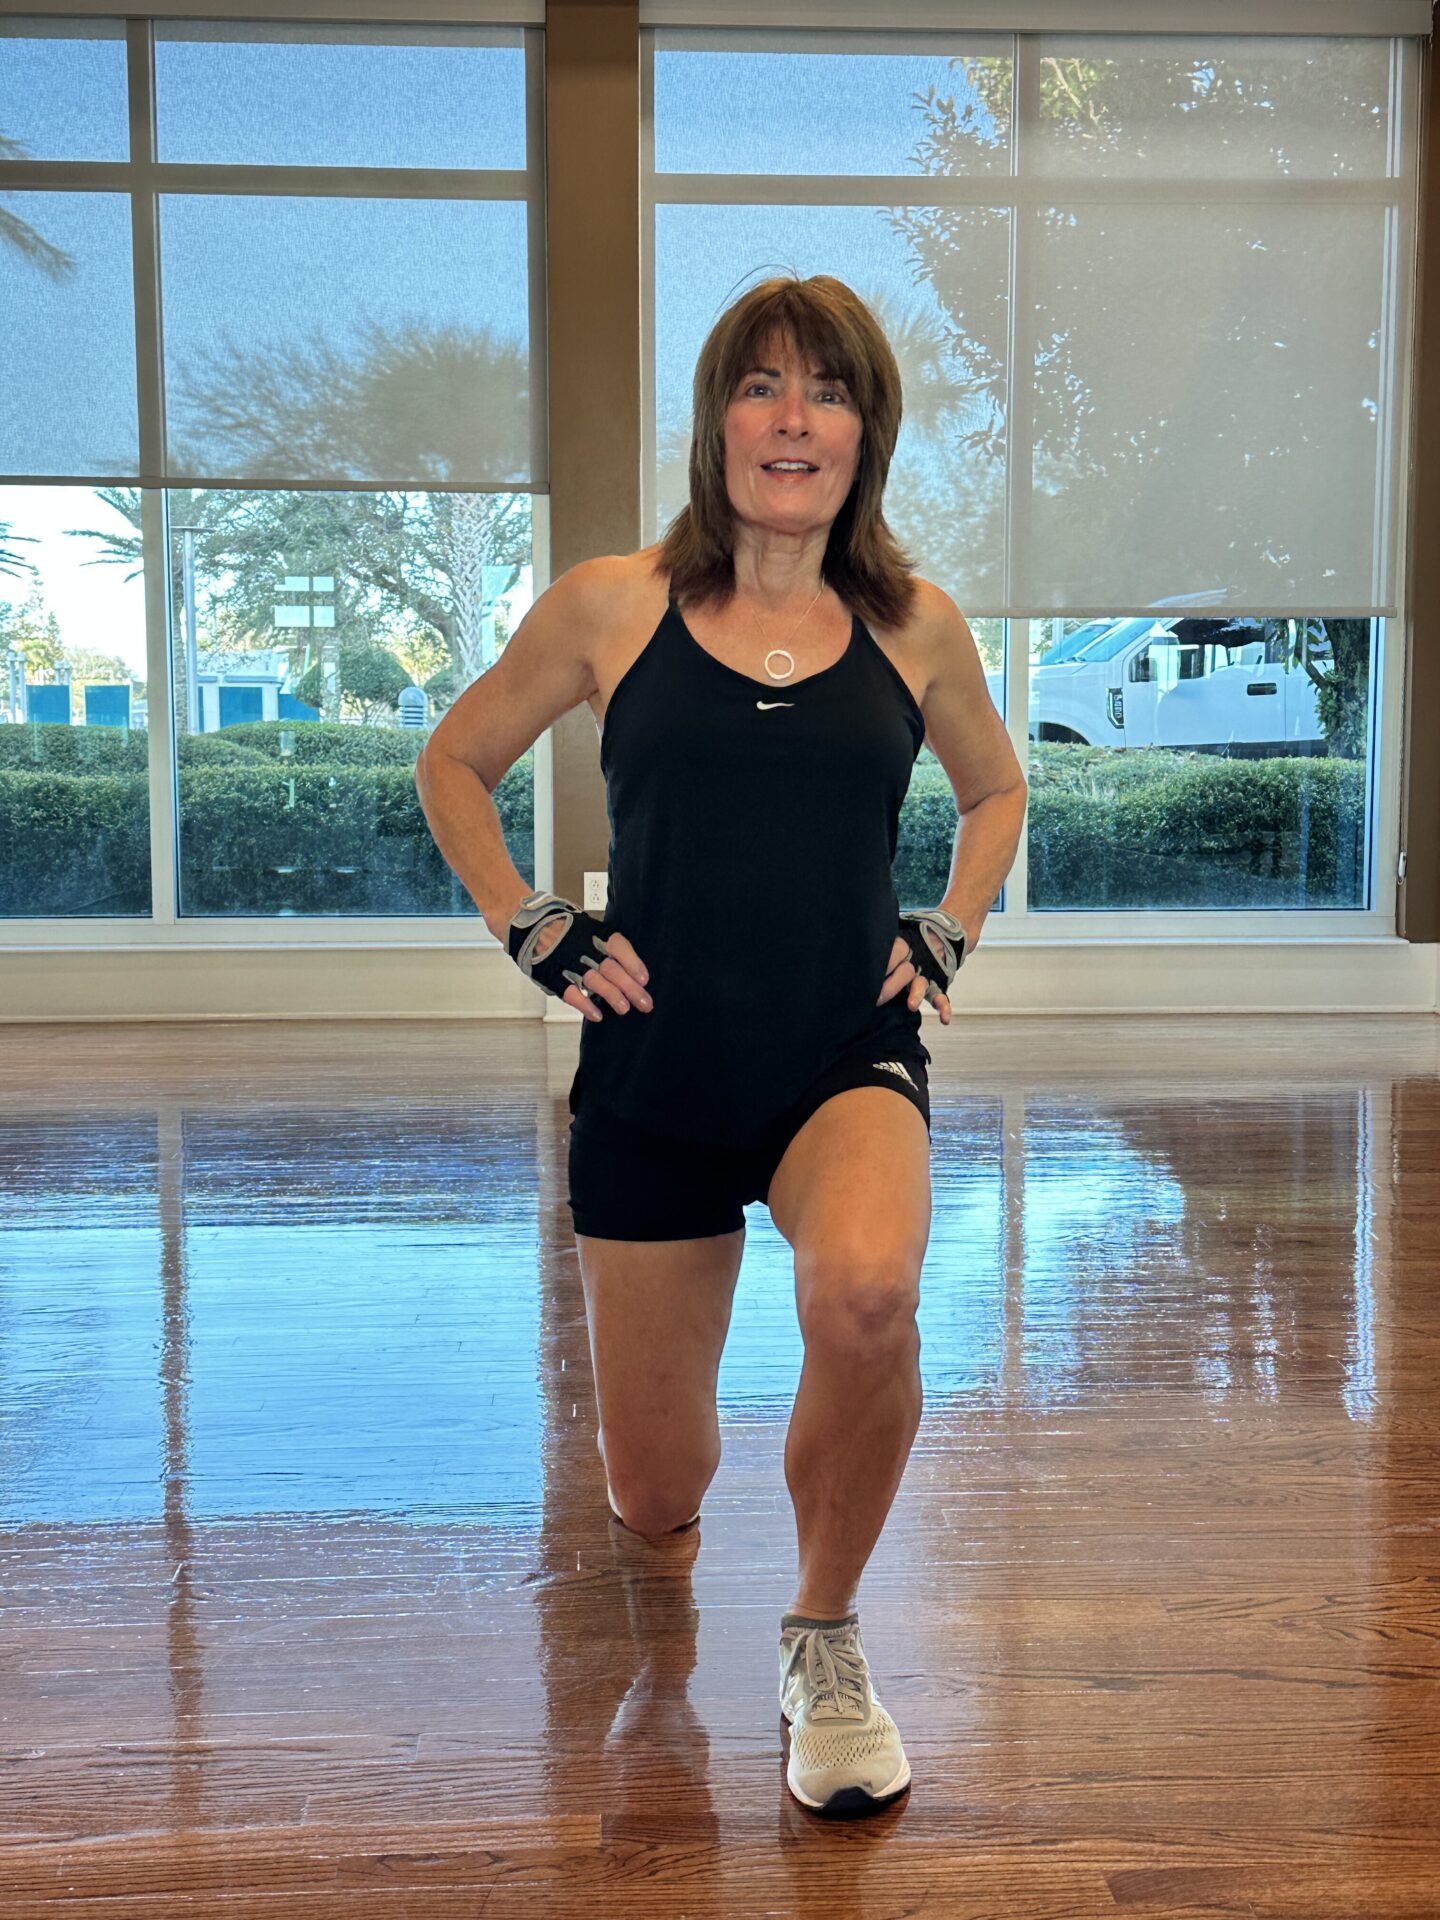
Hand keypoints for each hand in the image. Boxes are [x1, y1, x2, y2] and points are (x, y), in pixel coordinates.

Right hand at [533, 918, 651, 1022]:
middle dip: (630, 987)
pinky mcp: (553, 977)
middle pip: (611, 969)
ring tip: (624, 1009)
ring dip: (612, 996)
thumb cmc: (567, 930)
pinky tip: (597, 1015)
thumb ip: (607, 946)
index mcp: (595, 934)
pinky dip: (585, 1005)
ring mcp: (568, 963)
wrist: (532, 926)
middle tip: (645, 1003)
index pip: (618, 946)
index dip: (633, 963)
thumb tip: (633, 968)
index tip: (644, 979)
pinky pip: (570, 993)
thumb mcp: (590, 928)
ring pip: (594, 981)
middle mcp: (583, 949)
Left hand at [877, 933, 951, 1024]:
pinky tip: (944, 1019)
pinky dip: (944, 1008)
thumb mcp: (888, 941)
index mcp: (900, 947)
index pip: (896, 950)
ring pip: (921, 983)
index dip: (885, 961)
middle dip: (892, 984)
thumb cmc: (896, 949)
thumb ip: (875, 947)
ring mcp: (924, 975)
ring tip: (911, 1006)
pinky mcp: (935, 986)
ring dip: (917, 994)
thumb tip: (845, 947)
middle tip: (875, 997)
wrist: (933, 939)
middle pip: (906, 970)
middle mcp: (913, 961)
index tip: (870, 973)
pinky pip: (941, 996)